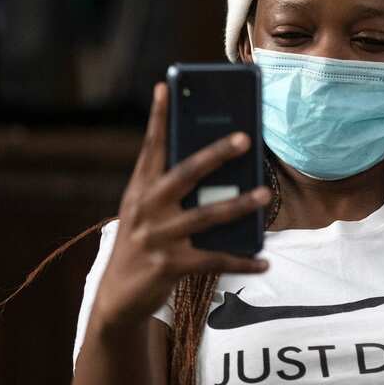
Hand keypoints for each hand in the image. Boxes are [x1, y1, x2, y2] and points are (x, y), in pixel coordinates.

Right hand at [90, 83, 270, 330]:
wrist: (117, 297)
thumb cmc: (144, 244)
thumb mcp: (149, 213)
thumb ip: (175, 190)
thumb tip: (224, 171)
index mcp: (140, 189)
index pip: (151, 147)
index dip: (159, 117)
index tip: (166, 86)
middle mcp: (145, 208)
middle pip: (184, 174)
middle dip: (214, 154)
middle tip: (244, 137)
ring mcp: (156, 237)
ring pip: (206, 215)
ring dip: (240, 205)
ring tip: (266, 194)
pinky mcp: (168, 265)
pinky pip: (214, 260)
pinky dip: (242, 261)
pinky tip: (265, 260)